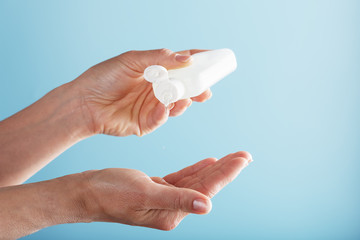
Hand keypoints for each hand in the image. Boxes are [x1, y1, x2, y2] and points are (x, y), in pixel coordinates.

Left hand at [73, 48, 211, 136]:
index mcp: (155, 70)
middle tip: (205, 89)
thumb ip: (159, 58)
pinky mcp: (147, 123)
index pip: (181, 64)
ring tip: (185, 98)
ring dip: (183, 102)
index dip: (198, 62)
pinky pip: (161, 118)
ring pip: (176, 105)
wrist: (84, 103)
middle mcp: (156, 88)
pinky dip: (164, 113)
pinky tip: (164, 108)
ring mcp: (153, 106)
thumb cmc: (104, 78)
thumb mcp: (132, 61)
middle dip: (197, 88)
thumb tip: (187, 58)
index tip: (214, 60)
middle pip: (184, 87)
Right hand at [82, 151, 251, 229]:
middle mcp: (171, 209)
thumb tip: (207, 206)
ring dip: (213, 168)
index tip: (242, 159)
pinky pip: (182, 179)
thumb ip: (177, 200)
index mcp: (170, 214)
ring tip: (232, 157)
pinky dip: (195, 170)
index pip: (206, 191)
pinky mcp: (157, 189)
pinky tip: (207, 163)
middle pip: (204, 186)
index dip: (226, 174)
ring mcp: (164, 199)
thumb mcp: (144, 194)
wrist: (86, 192)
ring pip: (195, 181)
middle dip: (225, 169)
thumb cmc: (109, 194)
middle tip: (244, 155)